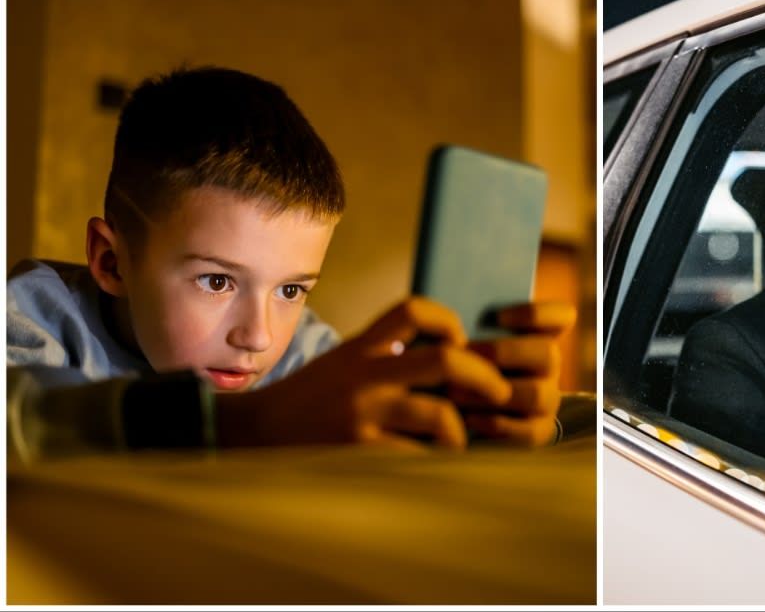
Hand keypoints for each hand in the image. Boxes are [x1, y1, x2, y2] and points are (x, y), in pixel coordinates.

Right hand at [216, 297, 510, 449]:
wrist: (250, 434)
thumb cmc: (307, 401)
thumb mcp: (342, 363)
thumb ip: (383, 354)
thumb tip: (446, 356)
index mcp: (362, 347)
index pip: (413, 310)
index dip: (449, 321)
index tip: (461, 344)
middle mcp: (365, 375)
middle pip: (445, 359)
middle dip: (483, 377)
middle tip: (499, 394)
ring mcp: (362, 414)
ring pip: (440, 416)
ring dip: (460, 434)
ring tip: (458, 443)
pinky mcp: (357, 453)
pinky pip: (416, 458)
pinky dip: (433, 464)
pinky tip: (431, 469)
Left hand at [463, 301, 575, 445]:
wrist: (465, 415)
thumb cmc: (461, 367)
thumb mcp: (469, 343)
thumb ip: (471, 329)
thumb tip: (453, 320)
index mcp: (539, 336)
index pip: (562, 317)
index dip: (537, 314)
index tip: (500, 316)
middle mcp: (550, 366)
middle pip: (549, 353)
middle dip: (503, 353)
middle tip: (463, 353)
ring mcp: (548, 399)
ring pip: (537, 394)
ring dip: (492, 391)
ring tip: (454, 391)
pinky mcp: (540, 430)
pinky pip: (530, 431)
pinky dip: (496, 423)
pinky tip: (468, 418)